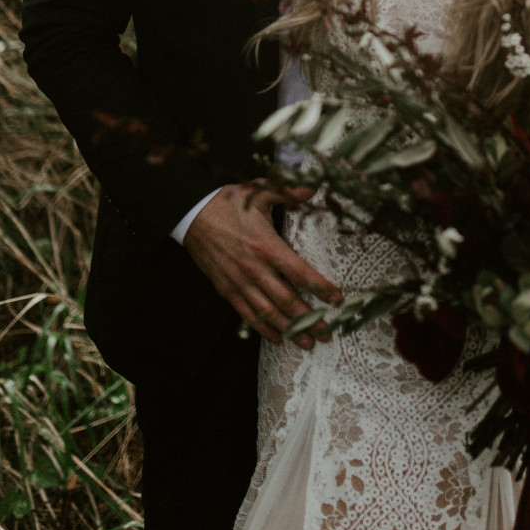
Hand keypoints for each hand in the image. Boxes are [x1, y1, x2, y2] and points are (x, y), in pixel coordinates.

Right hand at [184, 182, 339, 348]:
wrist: (192, 214)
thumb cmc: (229, 203)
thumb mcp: (259, 191)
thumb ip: (288, 191)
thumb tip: (313, 186)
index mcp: (266, 245)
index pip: (299, 272)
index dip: (320, 287)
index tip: (337, 299)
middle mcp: (254, 268)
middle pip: (287, 300)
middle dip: (308, 319)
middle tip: (327, 332)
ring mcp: (239, 282)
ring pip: (268, 313)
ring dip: (289, 330)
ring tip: (307, 343)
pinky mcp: (226, 290)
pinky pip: (247, 315)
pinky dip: (263, 329)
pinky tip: (277, 338)